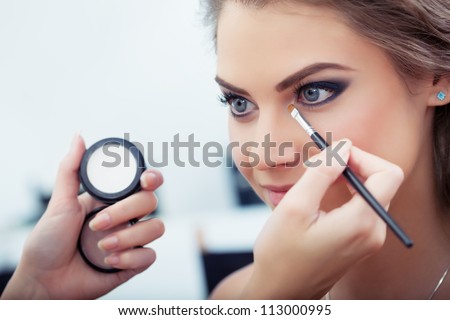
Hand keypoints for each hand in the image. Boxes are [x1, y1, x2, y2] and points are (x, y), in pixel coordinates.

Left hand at [1, 134, 164, 298]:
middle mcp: (126, 218)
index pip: (142, 183)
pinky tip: (109, 261)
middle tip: (98, 223)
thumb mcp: (59, 203)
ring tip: (102, 246)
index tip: (147, 180)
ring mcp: (132, 240)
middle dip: (126, 211)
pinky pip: (150, 256)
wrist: (45, 282)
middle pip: (151, 202)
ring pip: (157, 227)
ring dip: (129, 237)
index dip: (152, 178)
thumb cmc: (48, 242)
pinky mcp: (134, 263)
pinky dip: (130, 258)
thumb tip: (78, 136)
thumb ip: (71, 169)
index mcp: (112, 200)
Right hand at [241, 140, 403, 298]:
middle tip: (323, 165)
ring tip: (319, 181)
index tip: (336, 155)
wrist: (281, 288)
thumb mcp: (295, 206)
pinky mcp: (361, 243)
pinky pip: (364, 208)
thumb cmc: (281, 253)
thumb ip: (322, 172)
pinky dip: (348, 195)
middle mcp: (373, 233)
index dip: (362, 157)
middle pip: (382, 182)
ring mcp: (369, 240)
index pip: (387, 175)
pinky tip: (324, 198)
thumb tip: (343, 147)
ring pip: (372, 194)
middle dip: (354, 166)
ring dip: (350, 180)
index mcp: (361, 223)